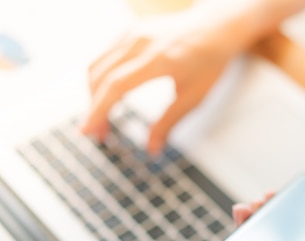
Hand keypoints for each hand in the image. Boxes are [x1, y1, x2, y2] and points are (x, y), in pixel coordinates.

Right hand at [81, 7, 249, 155]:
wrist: (216, 27)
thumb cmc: (210, 61)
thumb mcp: (195, 97)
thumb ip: (169, 122)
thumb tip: (152, 149)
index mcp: (160, 59)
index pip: (117, 85)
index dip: (99, 110)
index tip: (88, 130)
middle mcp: (142, 42)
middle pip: (101, 77)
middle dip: (94, 108)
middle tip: (99, 135)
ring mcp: (133, 33)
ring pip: (98, 65)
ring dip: (93, 94)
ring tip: (103, 120)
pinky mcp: (130, 31)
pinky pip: (105, 56)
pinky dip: (100, 79)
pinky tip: (108, 98)